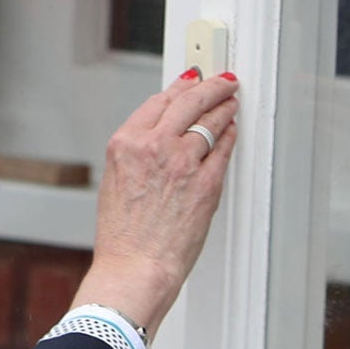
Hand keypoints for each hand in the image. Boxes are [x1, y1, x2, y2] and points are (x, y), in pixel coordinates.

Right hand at [72, 69, 240, 337]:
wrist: (135, 267)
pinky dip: (230, 136)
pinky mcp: (207, 182)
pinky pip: (224, 148)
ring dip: (224, 108)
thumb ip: (138, 153)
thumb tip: (161, 135)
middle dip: (211, 86)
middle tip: (223, 81)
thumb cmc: (123, 236)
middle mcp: (153, 147)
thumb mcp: (117, 182)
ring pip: (210, 121)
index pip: (159, 101)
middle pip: (189, 101)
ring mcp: (183, 162)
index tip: (190, 80)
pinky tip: (232, 130)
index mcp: (125, 145)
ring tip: (231, 102)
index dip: (180, 87)